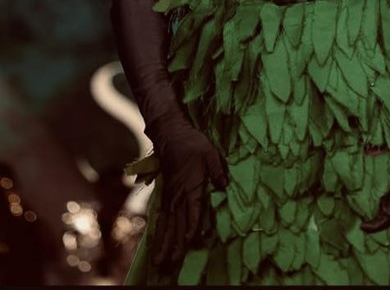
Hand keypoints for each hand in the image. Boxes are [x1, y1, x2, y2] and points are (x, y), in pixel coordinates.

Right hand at [152, 124, 227, 266]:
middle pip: (175, 225)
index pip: (191, 214)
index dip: (189, 231)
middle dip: (172, 246)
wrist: (172, 134)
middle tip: (166, 265)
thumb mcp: (210, 154)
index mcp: (191, 188)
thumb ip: (217, 171)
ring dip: (162, 242)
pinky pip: (161, 216)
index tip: (186, 246)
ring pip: (166, 224)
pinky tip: (156, 240)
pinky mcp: (166, 193)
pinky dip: (158, 230)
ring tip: (157, 260)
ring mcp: (170, 195)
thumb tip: (224, 186)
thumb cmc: (193, 143)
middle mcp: (178, 196)